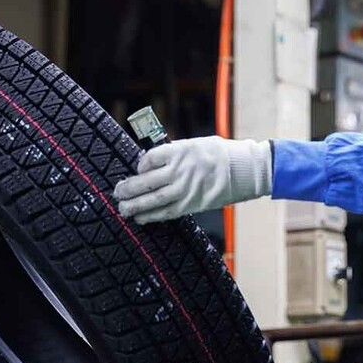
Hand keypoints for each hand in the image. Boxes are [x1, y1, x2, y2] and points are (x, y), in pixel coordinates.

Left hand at [114, 136, 271, 223]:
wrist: (244, 170)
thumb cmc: (222, 155)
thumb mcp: (197, 144)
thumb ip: (176, 152)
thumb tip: (156, 160)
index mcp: (179, 151)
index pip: (149, 158)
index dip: (140, 164)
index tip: (138, 168)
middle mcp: (179, 170)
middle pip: (145, 180)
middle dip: (128, 187)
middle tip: (117, 192)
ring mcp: (184, 189)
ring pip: (152, 199)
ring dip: (134, 205)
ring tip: (123, 208)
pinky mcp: (191, 204)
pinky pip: (166, 212)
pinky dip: (151, 216)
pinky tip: (141, 217)